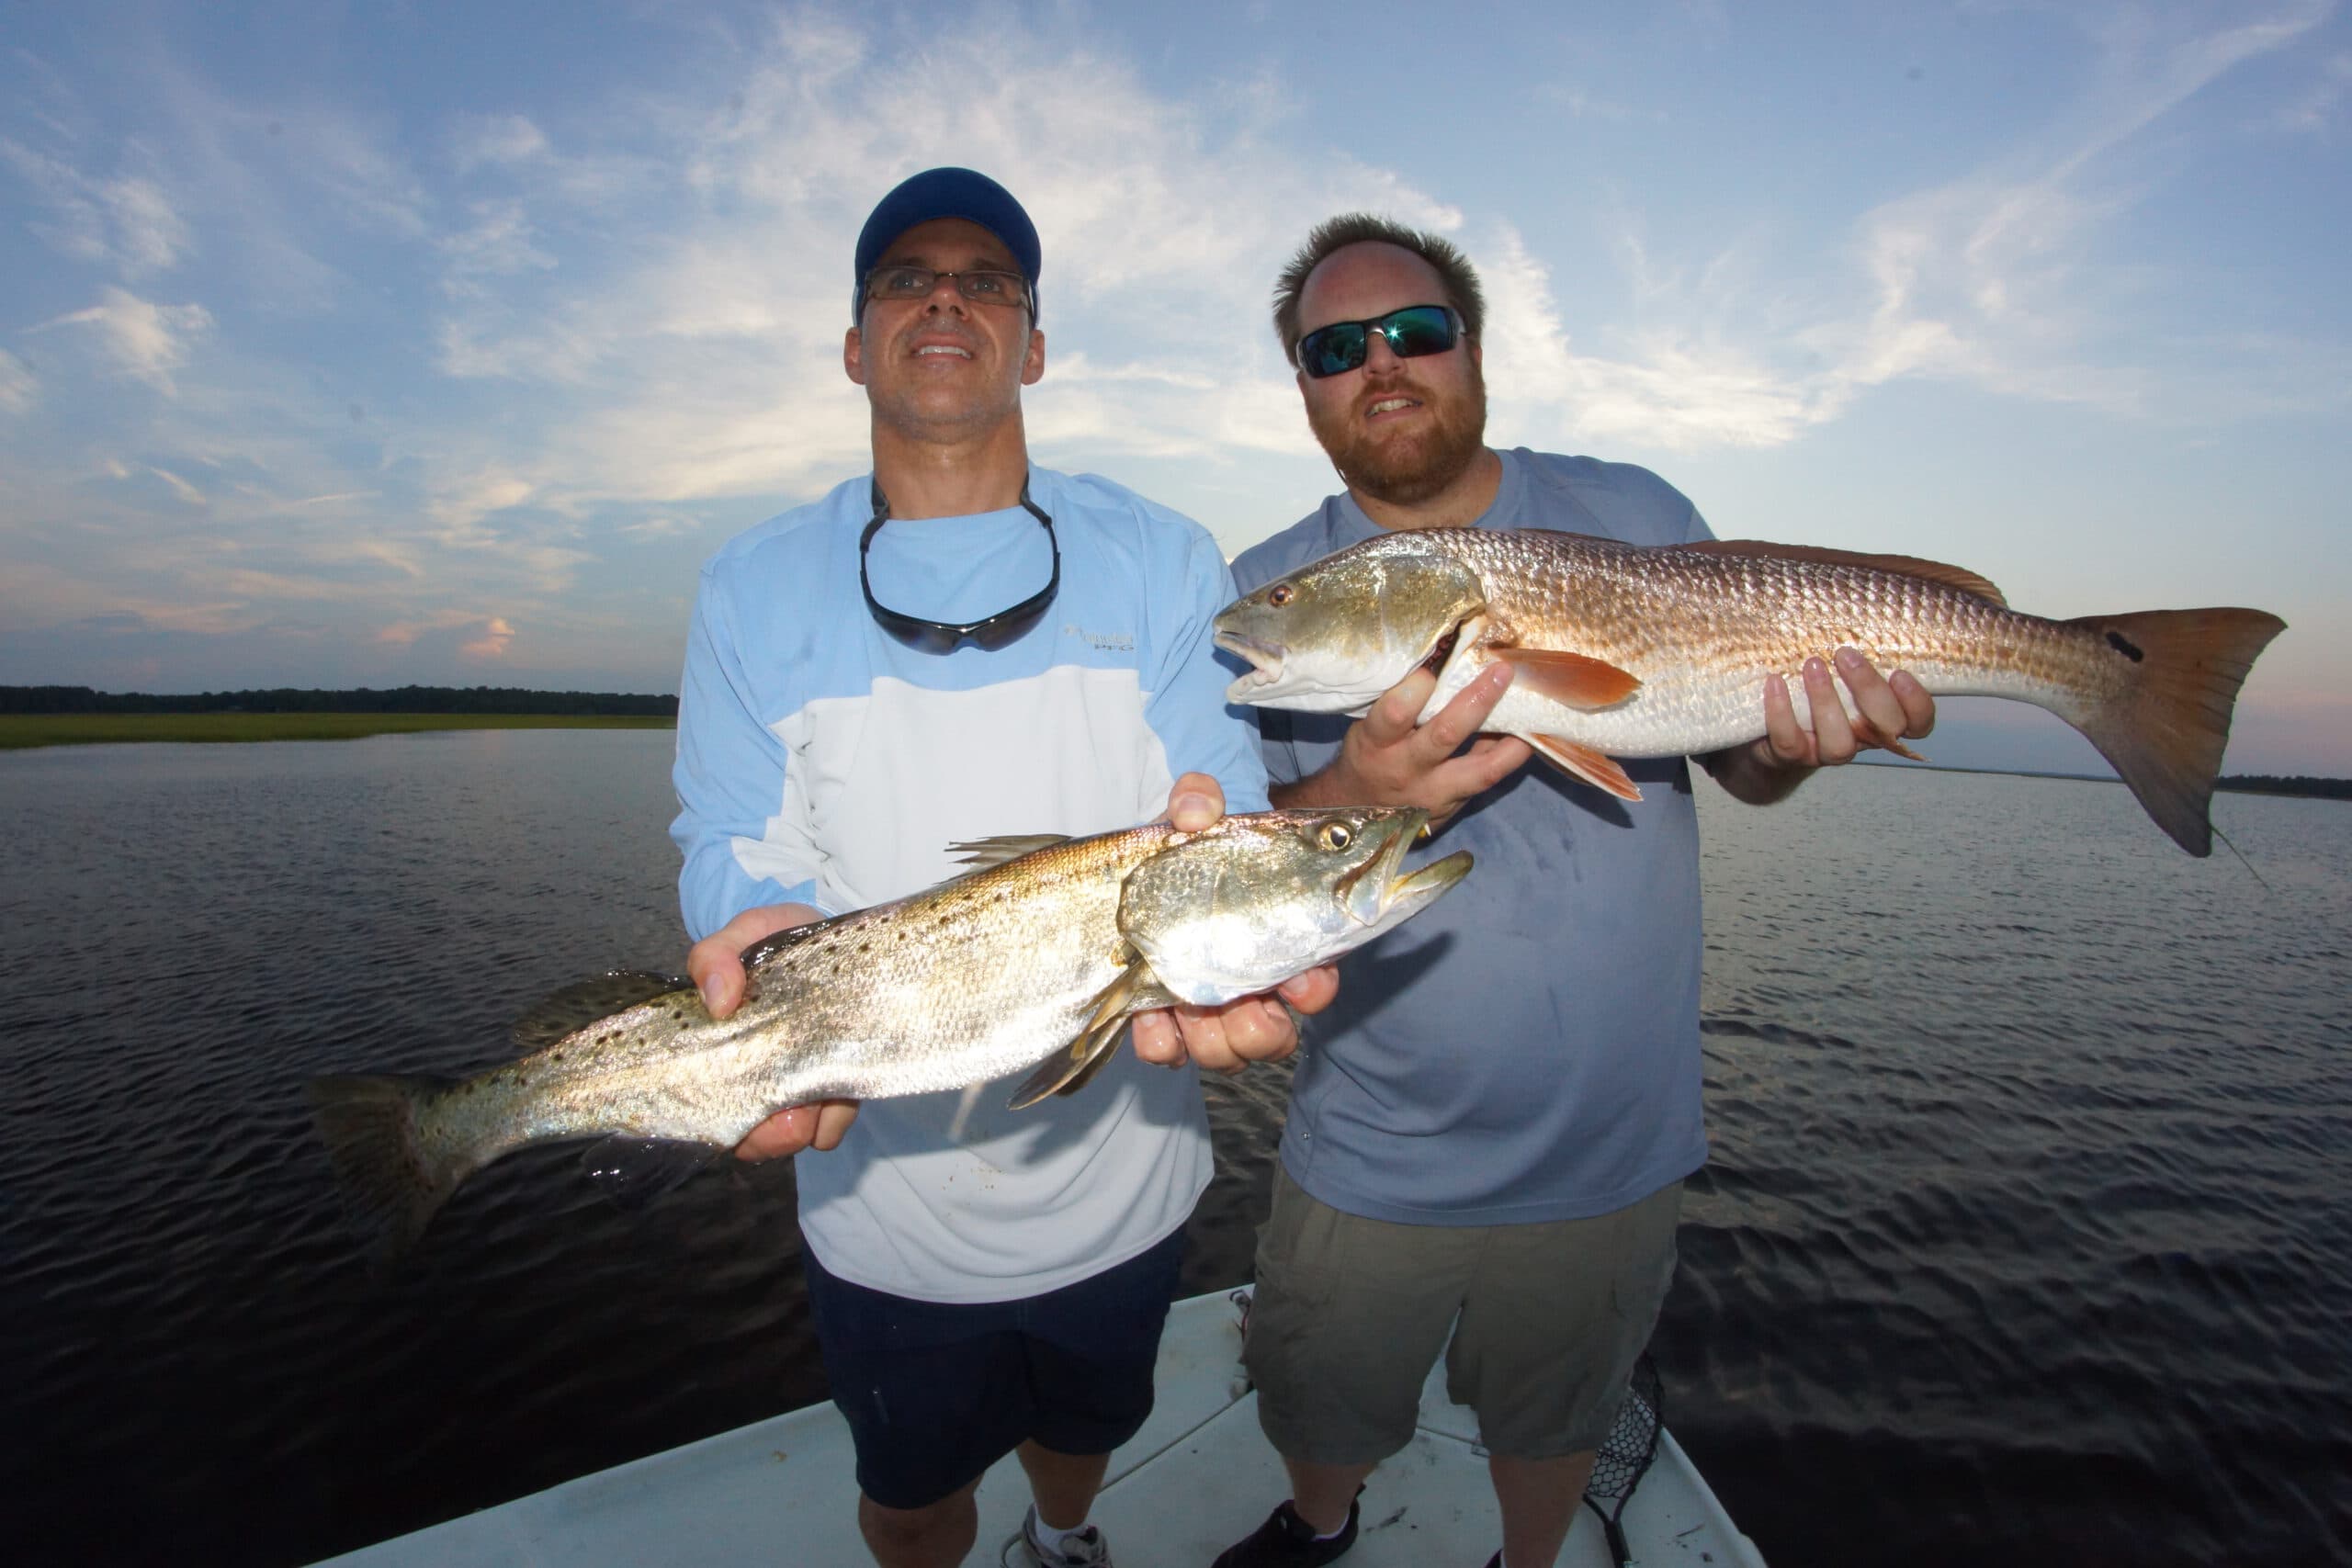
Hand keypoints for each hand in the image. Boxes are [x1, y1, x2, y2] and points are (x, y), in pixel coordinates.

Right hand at [688, 901, 859, 1159]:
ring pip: (795, 1137)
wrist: (829, 934)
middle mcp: (756, 1077)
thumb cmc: (776, 938)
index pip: (707, 1109)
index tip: (744, 1106)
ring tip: (820, 1094)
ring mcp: (797, 1084)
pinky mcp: (836, 1085)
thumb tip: (718, 1001)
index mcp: (723, 1050)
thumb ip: (715, 957)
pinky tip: (841, 1088)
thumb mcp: (743, 933)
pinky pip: (832, 1125)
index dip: (723, 1119)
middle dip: (770, 1135)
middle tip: (790, 1112)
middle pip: (752, 1138)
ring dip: (806, 1125)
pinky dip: (835, 1117)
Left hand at [1129, 771, 1342, 1071]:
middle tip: (1232, 1002)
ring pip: (1230, 1053)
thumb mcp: (1194, 814)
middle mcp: (1251, 983)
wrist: (1136, 875)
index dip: (1313, 990)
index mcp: (1276, 938)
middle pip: (1275, 1036)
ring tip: (1185, 1009)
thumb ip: (1198, 798)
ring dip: (1212, 1040)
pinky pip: (1172, 1053)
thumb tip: (1195, 808)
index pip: (1317, 981)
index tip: (1295, 983)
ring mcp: (1210, 1009)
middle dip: (1256, 1029)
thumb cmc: (1185, 847)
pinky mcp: (1166, 1023)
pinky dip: (1163, 1044)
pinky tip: (1149, 1020)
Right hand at [1280, 662, 1530, 825]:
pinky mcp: (1454, 807)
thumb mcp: (1368, 729)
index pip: (1394, 713)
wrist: (1360, 814)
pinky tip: (1526, 734)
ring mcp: (1434, 793)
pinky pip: (1489, 779)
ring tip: (1532, 713)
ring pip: (1481, 769)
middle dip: (1477, 701)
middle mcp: (1405, 769)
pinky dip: (1509, 755)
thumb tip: (1444, 660)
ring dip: (1510, 740)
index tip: (1436, 662)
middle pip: (1445, 735)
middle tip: (1501, 671)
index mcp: (1376, 743)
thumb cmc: (1368, 757)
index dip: (1416, 687)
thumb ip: (1399, 704)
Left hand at [1712, 649, 1935, 803]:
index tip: (1899, 672)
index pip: (1919, 723)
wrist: (1768, 729)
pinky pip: (1789, 741)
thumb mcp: (1841, 668)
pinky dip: (1781, 712)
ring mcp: (1826, 752)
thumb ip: (1857, 650)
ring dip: (1826, 702)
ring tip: (1812, 665)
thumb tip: (1859, 596)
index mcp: (1883, 718)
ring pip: (1839, 743)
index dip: (1916, 703)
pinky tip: (1775, 681)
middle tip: (1846, 655)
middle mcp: (1862, 739)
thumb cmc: (1814, 687)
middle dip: (1869, 690)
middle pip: (1885, 727)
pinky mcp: (1791, 756)